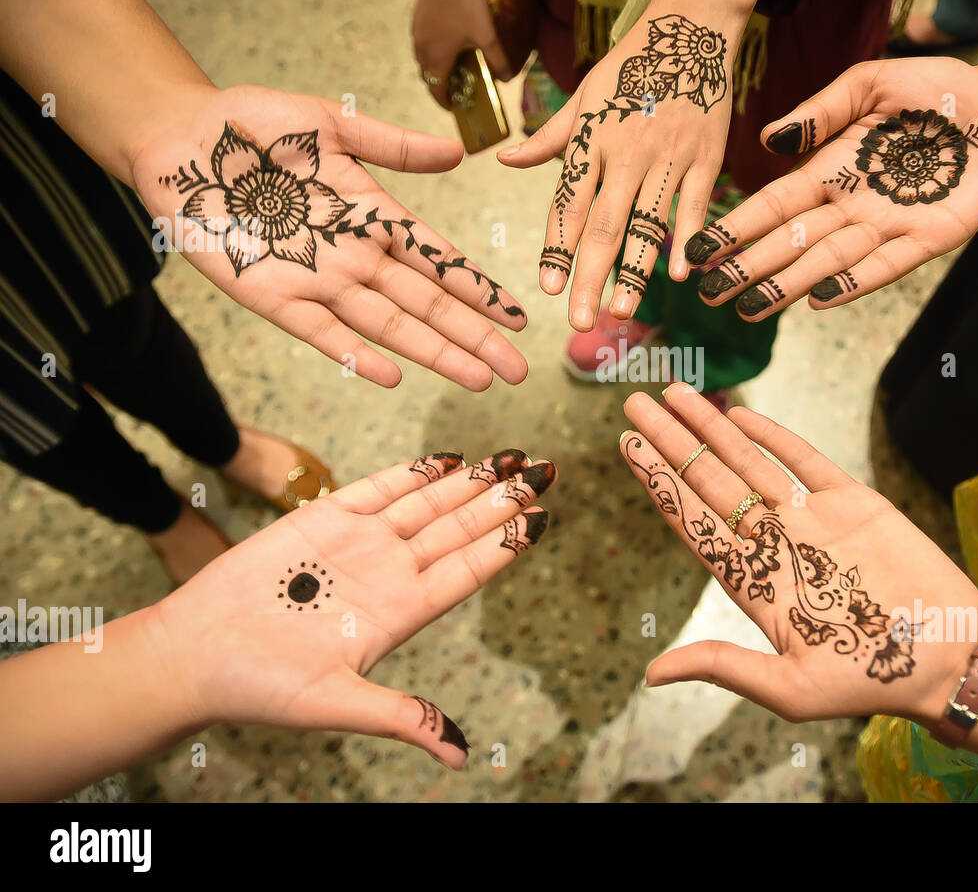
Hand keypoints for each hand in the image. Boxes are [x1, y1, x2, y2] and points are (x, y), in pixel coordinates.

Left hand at [133, 84, 527, 389]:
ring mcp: (316, 280)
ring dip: (434, 353)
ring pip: (388, 325)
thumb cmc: (252, 125)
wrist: (180, 138)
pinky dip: (355, 354)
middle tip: (516, 373)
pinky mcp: (270, 295)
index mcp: (374, 217)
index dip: (479, 291)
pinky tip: (393, 376)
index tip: (518, 319)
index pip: (440, 262)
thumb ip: (392, 145)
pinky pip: (321, 332)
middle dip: (473, 339)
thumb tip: (456, 154)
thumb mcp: (332, 124)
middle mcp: (354, 257)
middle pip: (426, 305)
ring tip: (477, 381)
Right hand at [148, 449, 555, 768]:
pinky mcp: (321, 521)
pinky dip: (414, 472)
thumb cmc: (258, 688)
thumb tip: (459, 756)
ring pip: (429, 503)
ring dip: (472, 480)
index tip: (547, 516)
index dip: (509, 542)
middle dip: (505, 499)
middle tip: (551, 469)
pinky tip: (451, 460)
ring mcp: (359, 544)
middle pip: (461, 528)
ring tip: (516, 456)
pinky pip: (378, 488)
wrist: (193, 655)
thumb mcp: (336, 705)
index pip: (470, 570)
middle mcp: (389, 573)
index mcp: (401, 613)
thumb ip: (401, 718)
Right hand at [411, 0, 510, 109]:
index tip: (454, 107)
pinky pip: (421, 43)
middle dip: (440, 86)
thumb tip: (508, 79)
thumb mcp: (488, 36)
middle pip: (427, 77)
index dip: (445, 102)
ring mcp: (416, 33)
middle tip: (457, 88)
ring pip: (422, 59)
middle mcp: (422, 49)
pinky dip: (431, 51)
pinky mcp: (416, 19)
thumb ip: (498, 60)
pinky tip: (447, 41)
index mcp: (438, 58)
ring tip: (453, 66)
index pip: (436, 90)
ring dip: (434, 67)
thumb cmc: (467, 4)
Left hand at [498, 11, 736, 328]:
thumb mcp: (584, 96)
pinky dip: (688, 237)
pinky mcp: (706, 156)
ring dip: (634, 271)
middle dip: (589, 277)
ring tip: (620, 310)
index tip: (550, 288)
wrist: (690, 29)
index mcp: (592, 140)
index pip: (568, 204)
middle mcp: (626, 153)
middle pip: (602, 225)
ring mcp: (668, 156)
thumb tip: (505, 159)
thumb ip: (549, 138)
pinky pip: (695, 203)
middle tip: (580, 321)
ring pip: (647, 222)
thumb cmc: (631, 67)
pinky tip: (681, 274)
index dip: (558, 248)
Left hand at [618, 384, 977, 724]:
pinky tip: (737, 413)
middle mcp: (775, 545)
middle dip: (670, 442)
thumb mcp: (789, 688)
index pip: (693, 522)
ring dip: (710, 428)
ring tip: (673, 393)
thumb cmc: (870, 683)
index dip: (659, 484)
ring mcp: (813, 521)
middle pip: (708, 482)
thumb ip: (722, 666)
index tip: (628, 447)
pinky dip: (771, 436)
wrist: (951, 658)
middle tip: (633, 403)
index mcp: (754, 584)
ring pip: (748, 463)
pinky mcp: (856, 503)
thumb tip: (651, 674)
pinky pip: (805, 460)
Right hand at [683, 52, 977, 319]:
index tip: (700, 249)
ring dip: (788, 286)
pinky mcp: (928, 239)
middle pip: (792, 242)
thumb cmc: (935, 89)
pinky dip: (853, 283)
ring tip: (750, 308)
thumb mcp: (870, 84)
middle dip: (750, 268)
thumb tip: (768, 140)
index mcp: (832, 168)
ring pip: (828, 262)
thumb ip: (822, 110)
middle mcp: (852, 204)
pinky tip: (820, 299)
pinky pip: (884, 267)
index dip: (738, 227)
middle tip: (710, 294)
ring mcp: (888, 226)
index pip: (775, 205)